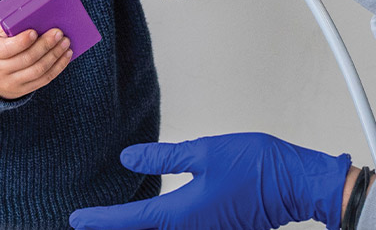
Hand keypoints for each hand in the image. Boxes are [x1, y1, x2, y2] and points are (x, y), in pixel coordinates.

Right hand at [0, 26, 72, 99]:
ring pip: (38, 70)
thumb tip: (36, 17)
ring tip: (66, 43)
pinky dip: (57, 67)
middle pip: (26, 59)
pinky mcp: (22, 91)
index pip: (6, 49)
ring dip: (55, 56)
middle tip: (58, 33)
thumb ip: (10, 28)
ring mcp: (10, 83)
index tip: (34, 32)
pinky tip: (65, 56)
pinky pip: (43, 80)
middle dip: (45, 45)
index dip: (21, 41)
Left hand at [68, 133, 350, 229]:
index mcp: (181, 214)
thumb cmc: (257, 166)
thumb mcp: (204, 153)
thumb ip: (163, 159)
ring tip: (120, 222)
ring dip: (142, 228)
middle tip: (92, 224)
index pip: (130, 220)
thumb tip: (130, 160)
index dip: (100, 220)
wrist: (298, 184)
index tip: (77, 219)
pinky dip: (163, 227)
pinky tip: (157, 221)